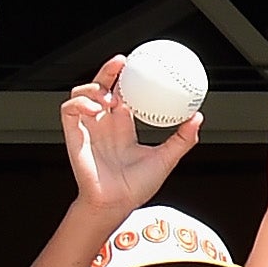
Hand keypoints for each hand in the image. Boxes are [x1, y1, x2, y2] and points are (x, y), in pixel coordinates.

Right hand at [60, 59, 199, 217]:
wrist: (115, 205)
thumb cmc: (136, 187)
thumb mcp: (166, 159)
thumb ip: (183, 139)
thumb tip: (198, 117)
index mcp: (123, 126)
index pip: (123, 93)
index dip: (128, 78)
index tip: (141, 65)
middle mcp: (104, 123)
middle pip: (102, 87)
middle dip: (109, 71)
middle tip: (123, 61)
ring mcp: (88, 128)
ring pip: (82, 93)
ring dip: (94, 88)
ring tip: (110, 97)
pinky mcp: (73, 135)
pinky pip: (69, 109)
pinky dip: (80, 102)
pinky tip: (97, 108)